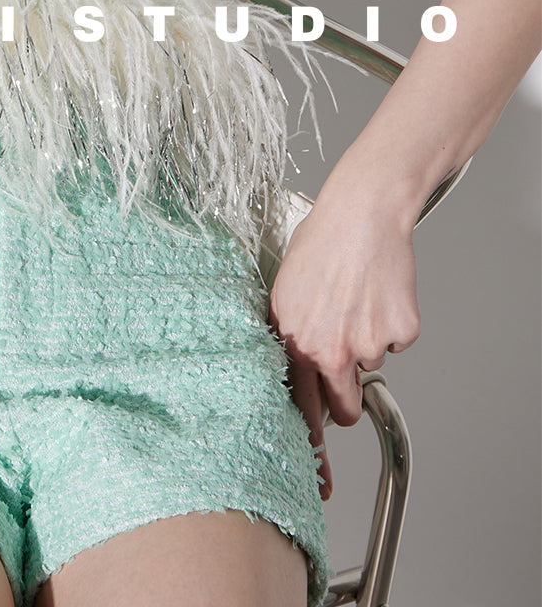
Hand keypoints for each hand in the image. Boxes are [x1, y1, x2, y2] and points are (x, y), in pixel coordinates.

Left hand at [267, 182, 421, 501]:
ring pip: (370, 367)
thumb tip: (286, 366)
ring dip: (367, 346)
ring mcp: (367, 343)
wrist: (362, 214)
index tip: (315, 470)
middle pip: (345, 407)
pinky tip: (379, 294)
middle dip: (345, 396)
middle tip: (345, 361)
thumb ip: (287, 334)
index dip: (311, 443)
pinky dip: (392, 325)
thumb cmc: (321, 242)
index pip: (300, 409)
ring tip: (356, 302)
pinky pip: (397, 344)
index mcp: (295, 341)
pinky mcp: (399, 333)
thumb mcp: (283, 289)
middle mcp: (329, 349)